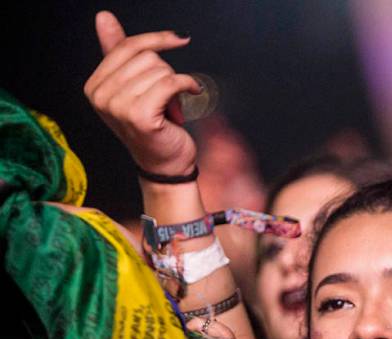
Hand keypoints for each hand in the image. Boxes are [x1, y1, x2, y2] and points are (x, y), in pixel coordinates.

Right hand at [84, 11, 199, 175]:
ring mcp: (118, 107)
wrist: (164, 164)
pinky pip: (171, 83)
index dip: (157, 40)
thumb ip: (119, 52)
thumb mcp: (134, 86)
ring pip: (160, 70)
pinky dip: (187, 85)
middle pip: (147, 58)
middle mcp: (100, 96)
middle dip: (166, 73)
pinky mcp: (139, 116)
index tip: (179, 38)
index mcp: (95, 85)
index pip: (128, 47)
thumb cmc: (154, 127)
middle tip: (167, 97)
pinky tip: (192, 92)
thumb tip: (104, 18)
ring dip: (176, 85)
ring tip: (171, 105)